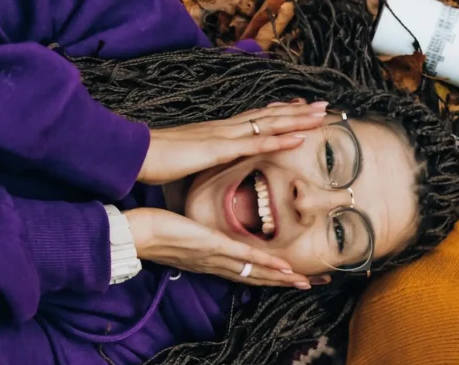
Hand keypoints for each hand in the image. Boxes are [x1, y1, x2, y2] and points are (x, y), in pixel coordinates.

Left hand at [124, 207, 310, 287]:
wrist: (136, 234)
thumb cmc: (154, 232)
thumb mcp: (183, 237)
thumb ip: (200, 241)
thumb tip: (207, 237)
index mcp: (212, 264)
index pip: (247, 274)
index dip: (271, 278)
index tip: (294, 278)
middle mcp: (218, 266)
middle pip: (257, 278)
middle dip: (286, 283)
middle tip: (313, 284)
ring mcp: (217, 258)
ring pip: (256, 272)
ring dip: (283, 278)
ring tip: (306, 281)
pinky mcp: (213, 246)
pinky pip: (244, 257)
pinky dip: (265, 265)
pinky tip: (283, 268)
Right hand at [137, 101, 328, 184]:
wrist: (134, 155)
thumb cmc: (155, 160)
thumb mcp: (185, 160)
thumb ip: (200, 160)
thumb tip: (205, 164)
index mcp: (217, 132)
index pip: (254, 119)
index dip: (279, 114)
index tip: (300, 110)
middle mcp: (224, 129)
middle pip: (267, 116)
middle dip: (297, 111)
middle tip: (324, 107)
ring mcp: (222, 137)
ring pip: (267, 124)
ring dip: (296, 119)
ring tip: (321, 115)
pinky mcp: (218, 149)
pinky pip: (254, 144)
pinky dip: (277, 140)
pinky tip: (297, 138)